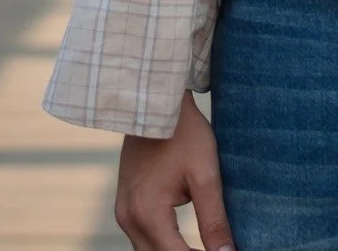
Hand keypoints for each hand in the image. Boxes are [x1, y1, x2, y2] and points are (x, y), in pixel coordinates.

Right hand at [114, 90, 233, 250]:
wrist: (154, 101)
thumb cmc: (183, 132)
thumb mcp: (205, 174)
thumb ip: (214, 219)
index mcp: (148, 212)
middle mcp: (129, 218)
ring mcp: (123, 211)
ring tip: (204, 249)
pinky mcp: (125, 203)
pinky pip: (143, 237)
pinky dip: (163, 244)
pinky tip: (184, 242)